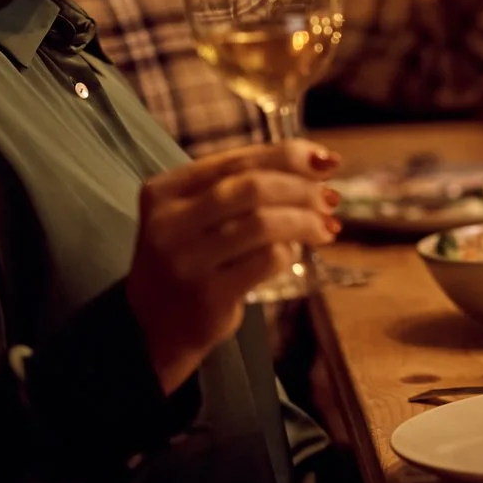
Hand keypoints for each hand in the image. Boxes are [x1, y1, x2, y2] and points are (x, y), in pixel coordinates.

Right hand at [128, 140, 340, 394]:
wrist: (153, 327)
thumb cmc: (190, 258)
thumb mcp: (197, 215)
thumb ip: (242, 185)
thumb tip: (318, 161)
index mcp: (165, 191)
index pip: (237, 160)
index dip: (288, 155)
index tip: (326, 161)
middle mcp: (169, 222)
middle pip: (253, 188)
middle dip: (302, 189)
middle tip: (329, 199)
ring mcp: (186, 260)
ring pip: (264, 223)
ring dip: (305, 221)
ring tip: (326, 227)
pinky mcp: (208, 295)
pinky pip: (267, 260)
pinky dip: (289, 252)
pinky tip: (294, 255)